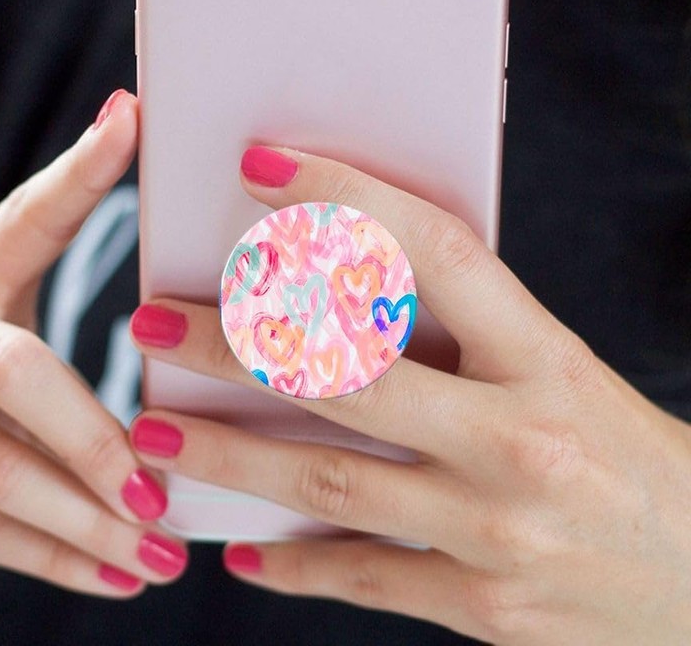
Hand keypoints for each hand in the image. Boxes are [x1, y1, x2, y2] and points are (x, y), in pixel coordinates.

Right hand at [0, 91, 186, 596]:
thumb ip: (60, 218)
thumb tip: (129, 111)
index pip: (26, 218)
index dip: (81, 172)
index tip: (132, 120)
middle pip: (15, 378)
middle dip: (96, 440)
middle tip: (169, 491)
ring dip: (83, 524)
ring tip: (161, 556)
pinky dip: (50, 560)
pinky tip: (116, 580)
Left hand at [129, 146, 690, 642]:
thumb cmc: (622, 449)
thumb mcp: (561, 369)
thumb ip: (469, 333)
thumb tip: (348, 284)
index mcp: (547, 360)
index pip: (435, 255)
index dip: (346, 201)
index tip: (262, 168)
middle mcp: (520, 442)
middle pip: (348, 377)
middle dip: (234, 345)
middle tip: (148, 318)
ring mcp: (498, 534)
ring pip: (331, 484)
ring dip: (228, 456)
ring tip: (151, 430)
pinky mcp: (482, 607)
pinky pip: (364, 580)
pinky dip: (292, 567)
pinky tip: (233, 548)